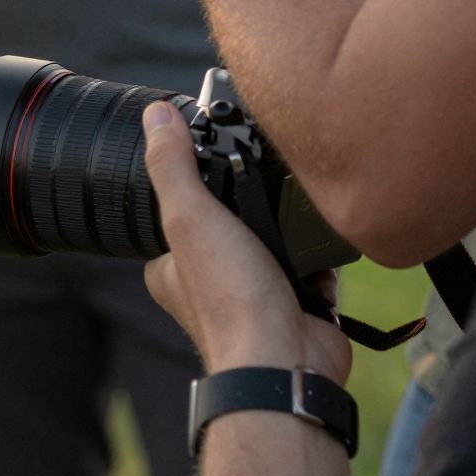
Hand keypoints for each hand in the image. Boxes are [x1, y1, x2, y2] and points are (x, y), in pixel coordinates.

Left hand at [140, 99, 351, 382]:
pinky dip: (320, 259)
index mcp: (171, 266)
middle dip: (254, 205)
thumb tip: (155, 116)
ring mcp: (253, 294)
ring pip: (274, 242)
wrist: (286, 360)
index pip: (179, 207)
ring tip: (294, 215)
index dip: (199, 180)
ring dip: (290, 230)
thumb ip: (172, 165)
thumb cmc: (231, 301)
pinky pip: (311, 267)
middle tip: (266, 183)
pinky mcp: (295, 302)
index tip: (217, 153)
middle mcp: (208, 282)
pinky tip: (319, 252)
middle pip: (234, 222)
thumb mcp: (190, 217)